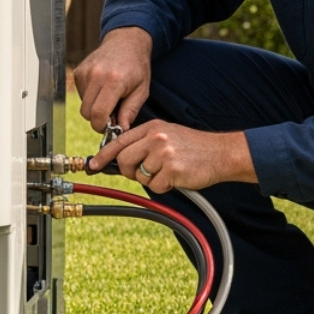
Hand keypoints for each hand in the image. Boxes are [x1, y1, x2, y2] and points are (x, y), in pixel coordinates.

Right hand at [75, 27, 153, 130]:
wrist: (126, 42)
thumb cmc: (137, 67)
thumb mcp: (142, 90)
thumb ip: (131, 111)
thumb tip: (122, 129)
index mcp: (114, 81)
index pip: (98, 113)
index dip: (101, 126)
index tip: (109, 127)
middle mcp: (96, 75)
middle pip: (87, 112)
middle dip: (97, 119)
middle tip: (111, 115)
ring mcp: (85, 72)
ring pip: (83, 104)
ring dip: (94, 107)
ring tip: (109, 98)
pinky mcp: (79, 71)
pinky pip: (80, 94)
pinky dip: (90, 97)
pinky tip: (102, 88)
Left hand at [88, 120, 256, 192]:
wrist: (221, 153)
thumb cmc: (194, 147)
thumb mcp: (168, 134)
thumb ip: (145, 142)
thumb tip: (119, 159)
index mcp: (153, 127)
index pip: (120, 141)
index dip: (103, 156)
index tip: (92, 165)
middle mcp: (157, 138)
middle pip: (125, 160)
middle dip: (130, 171)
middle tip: (145, 172)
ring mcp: (164, 153)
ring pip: (140, 176)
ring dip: (152, 179)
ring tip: (169, 171)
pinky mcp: (172, 170)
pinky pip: (155, 186)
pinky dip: (164, 186)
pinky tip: (177, 177)